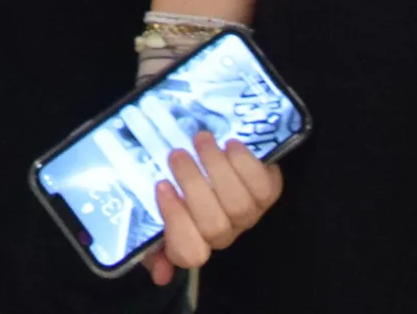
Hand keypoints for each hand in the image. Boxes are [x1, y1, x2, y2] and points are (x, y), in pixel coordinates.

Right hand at [142, 126, 283, 282]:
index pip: (188, 252)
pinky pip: (263, 186)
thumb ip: (150, 241)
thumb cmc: (174, 189)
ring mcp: (246, 215)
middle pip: (214, 225)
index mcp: (191, 242)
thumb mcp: (152, 213)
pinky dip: (247, 163)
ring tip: (201, 140)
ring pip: (239, 204)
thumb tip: (160, 274)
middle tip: (176, 154)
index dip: (176, 221)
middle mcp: (222, 234)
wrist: (209, 166)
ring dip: (217, 167)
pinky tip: (230, 144)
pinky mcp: (266, 194)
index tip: (161, 186)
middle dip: (193, 184)